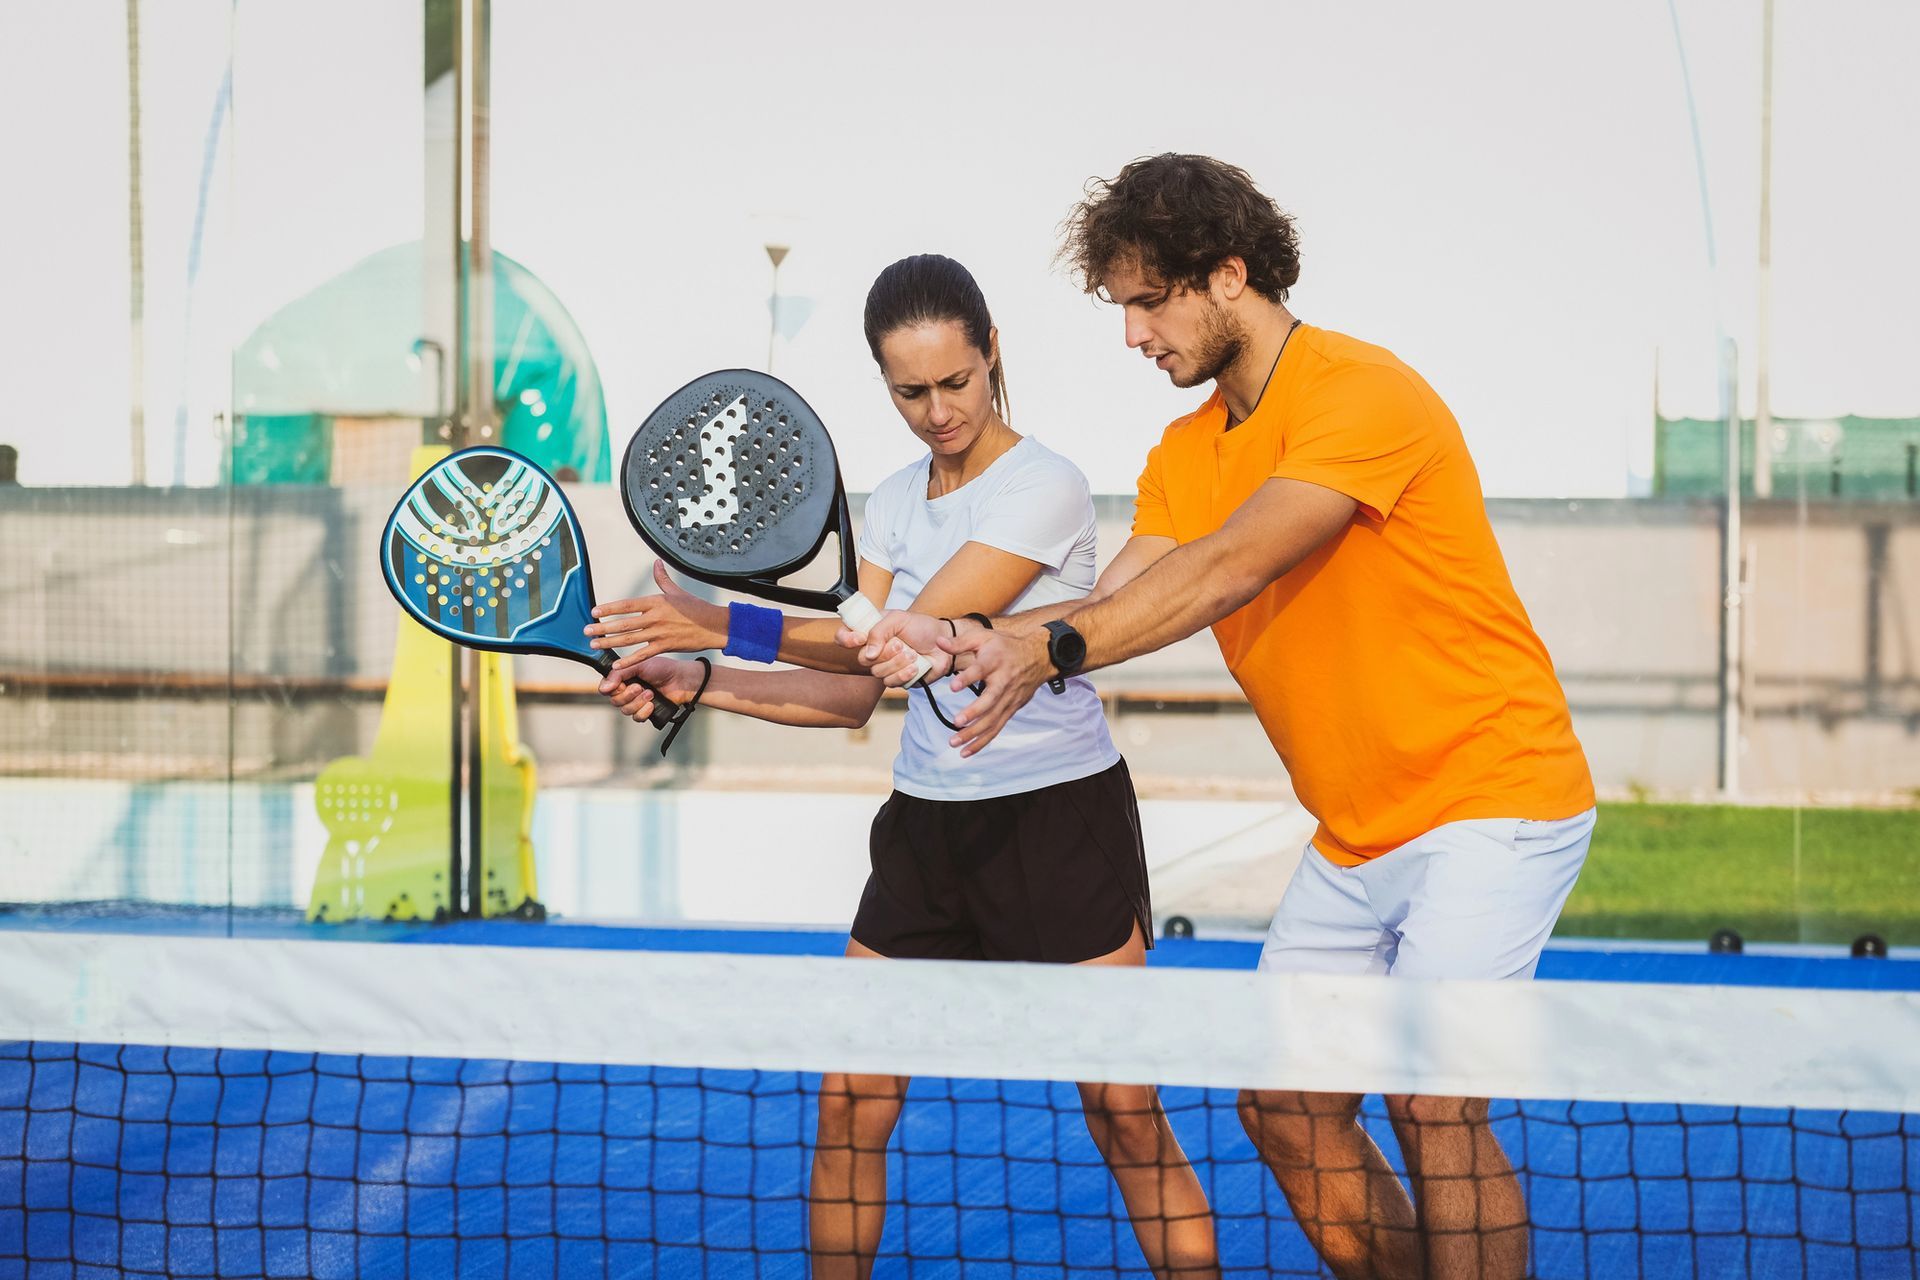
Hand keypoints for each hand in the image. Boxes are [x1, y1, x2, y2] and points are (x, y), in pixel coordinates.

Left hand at [588, 561, 724, 668]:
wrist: (715, 626)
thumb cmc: (697, 608)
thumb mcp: (678, 592)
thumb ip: (663, 579)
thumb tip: (657, 563)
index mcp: (656, 602)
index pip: (626, 605)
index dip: (609, 608)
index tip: (594, 612)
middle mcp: (655, 617)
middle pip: (623, 623)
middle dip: (602, 628)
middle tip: (587, 631)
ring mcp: (659, 633)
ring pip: (629, 639)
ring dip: (610, 643)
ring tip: (595, 645)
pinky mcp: (665, 646)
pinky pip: (643, 654)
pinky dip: (629, 660)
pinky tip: (616, 665)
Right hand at [599, 654, 699, 723]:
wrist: (680, 679)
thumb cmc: (661, 668)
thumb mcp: (638, 665)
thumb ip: (620, 674)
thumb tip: (604, 687)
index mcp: (622, 678)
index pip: (605, 688)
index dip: (609, 689)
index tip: (618, 686)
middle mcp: (627, 691)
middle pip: (614, 701)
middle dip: (627, 695)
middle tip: (640, 687)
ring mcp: (636, 702)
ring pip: (625, 710)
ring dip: (638, 702)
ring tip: (650, 693)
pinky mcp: (645, 711)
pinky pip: (637, 717)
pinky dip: (644, 712)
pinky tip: (652, 705)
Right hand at [839, 610, 951, 688]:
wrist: (944, 643)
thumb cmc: (921, 627)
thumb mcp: (899, 618)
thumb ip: (879, 630)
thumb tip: (868, 653)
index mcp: (870, 631)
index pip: (844, 636)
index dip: (847, 639)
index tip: (860, 638)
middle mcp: (874, 649)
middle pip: (862, 659)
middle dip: (883, 652)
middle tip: (900, 644)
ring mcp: (885, 666)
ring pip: (877, 672)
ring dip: (897, 662)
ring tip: (913, 653)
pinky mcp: (897, 679)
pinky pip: (891, 682)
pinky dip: (904, 673)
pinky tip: (915, 666)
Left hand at [936, 623, 1051, 756]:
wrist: (1039, 657)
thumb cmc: (1006, 646)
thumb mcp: (984, 637)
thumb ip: (960, 642)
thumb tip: (938, 642)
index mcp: (995, 661)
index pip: (981, 670)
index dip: (968, 678)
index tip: (953, 687)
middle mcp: (1003, 682)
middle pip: (990, 700)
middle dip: (974, 713)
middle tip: (956, 722)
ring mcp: (1009, 699)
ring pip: (993, 720)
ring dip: (974, 733)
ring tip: (955, 742)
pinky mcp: (1011, 710)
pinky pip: (996, 728)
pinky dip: (982, 741)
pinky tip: (966, 751)